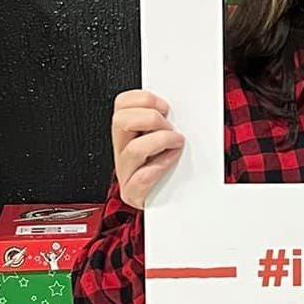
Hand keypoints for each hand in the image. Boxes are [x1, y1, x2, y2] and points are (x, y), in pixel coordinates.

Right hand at [110, 90, 184, 209]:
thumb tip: (183, 108)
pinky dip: (157, 170)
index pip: (123, 103)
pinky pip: (138, 180)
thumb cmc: (170, 169)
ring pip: (132, 150)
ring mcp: (126, 172)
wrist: (170, 204)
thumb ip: (168, 121)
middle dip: (150, 119)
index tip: (165, 107)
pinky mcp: (132, 194)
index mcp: (128, 133)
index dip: (145, 99)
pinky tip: (168, 164)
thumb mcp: (168, 138)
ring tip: (176, 145)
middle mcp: (123, 150)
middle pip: (120, 120)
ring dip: (160, 142)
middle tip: (169, 128)